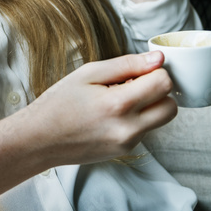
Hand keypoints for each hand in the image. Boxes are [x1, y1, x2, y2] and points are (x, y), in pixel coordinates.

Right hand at [25, 50, 176, 167]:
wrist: (39, 140)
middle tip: (134, 84)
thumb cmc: (58, 103)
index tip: (138, 70)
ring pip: (160, 119)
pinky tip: (111, 114)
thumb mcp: (88, 73)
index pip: (164, 84)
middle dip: (159, 91)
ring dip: (149, 106)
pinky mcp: (125, 151)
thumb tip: (157, 59)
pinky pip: (145, 130)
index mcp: (118, 104)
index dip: (154, 71)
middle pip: (171, 106)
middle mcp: (128, 128)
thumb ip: (127, 65)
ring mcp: (128, 143)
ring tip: (119, 99)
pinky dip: (136, 119)